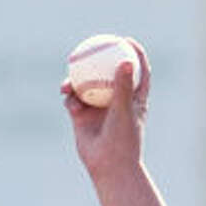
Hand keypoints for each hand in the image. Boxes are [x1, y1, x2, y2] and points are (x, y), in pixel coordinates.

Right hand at [61, 39, 149, 182]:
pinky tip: (68, 99)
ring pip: (85, 84)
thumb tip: (126, 61)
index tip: (124, 39)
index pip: (137, 70)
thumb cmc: (123, 141)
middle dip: (98, 57)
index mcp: (133, 97)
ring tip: (70, 76)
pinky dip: (70, 99)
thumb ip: (123, 86)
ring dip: (76, 78)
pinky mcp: (82, 116)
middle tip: (90, 45)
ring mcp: (97, 107)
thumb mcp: (124, 111)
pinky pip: (73, 100)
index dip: (133, 52)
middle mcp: (115, 99)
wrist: (109, 166)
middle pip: (107, 71)